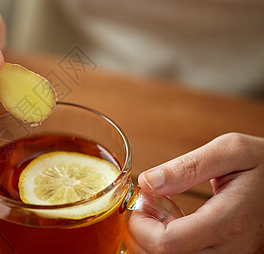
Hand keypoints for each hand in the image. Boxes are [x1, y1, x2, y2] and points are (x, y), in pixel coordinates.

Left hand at [125, 133, 263, 252]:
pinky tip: (170, 221)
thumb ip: (187, 166)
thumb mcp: (230, 150)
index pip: (168, 244)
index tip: (143, 199)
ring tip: (158, 210)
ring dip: (152, 240)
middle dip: (142, 233)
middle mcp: (228, 248)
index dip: (142, 226)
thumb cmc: (262, 163)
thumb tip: (148, 182)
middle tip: (147, 203)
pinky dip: (166, 245)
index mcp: (228, 222)